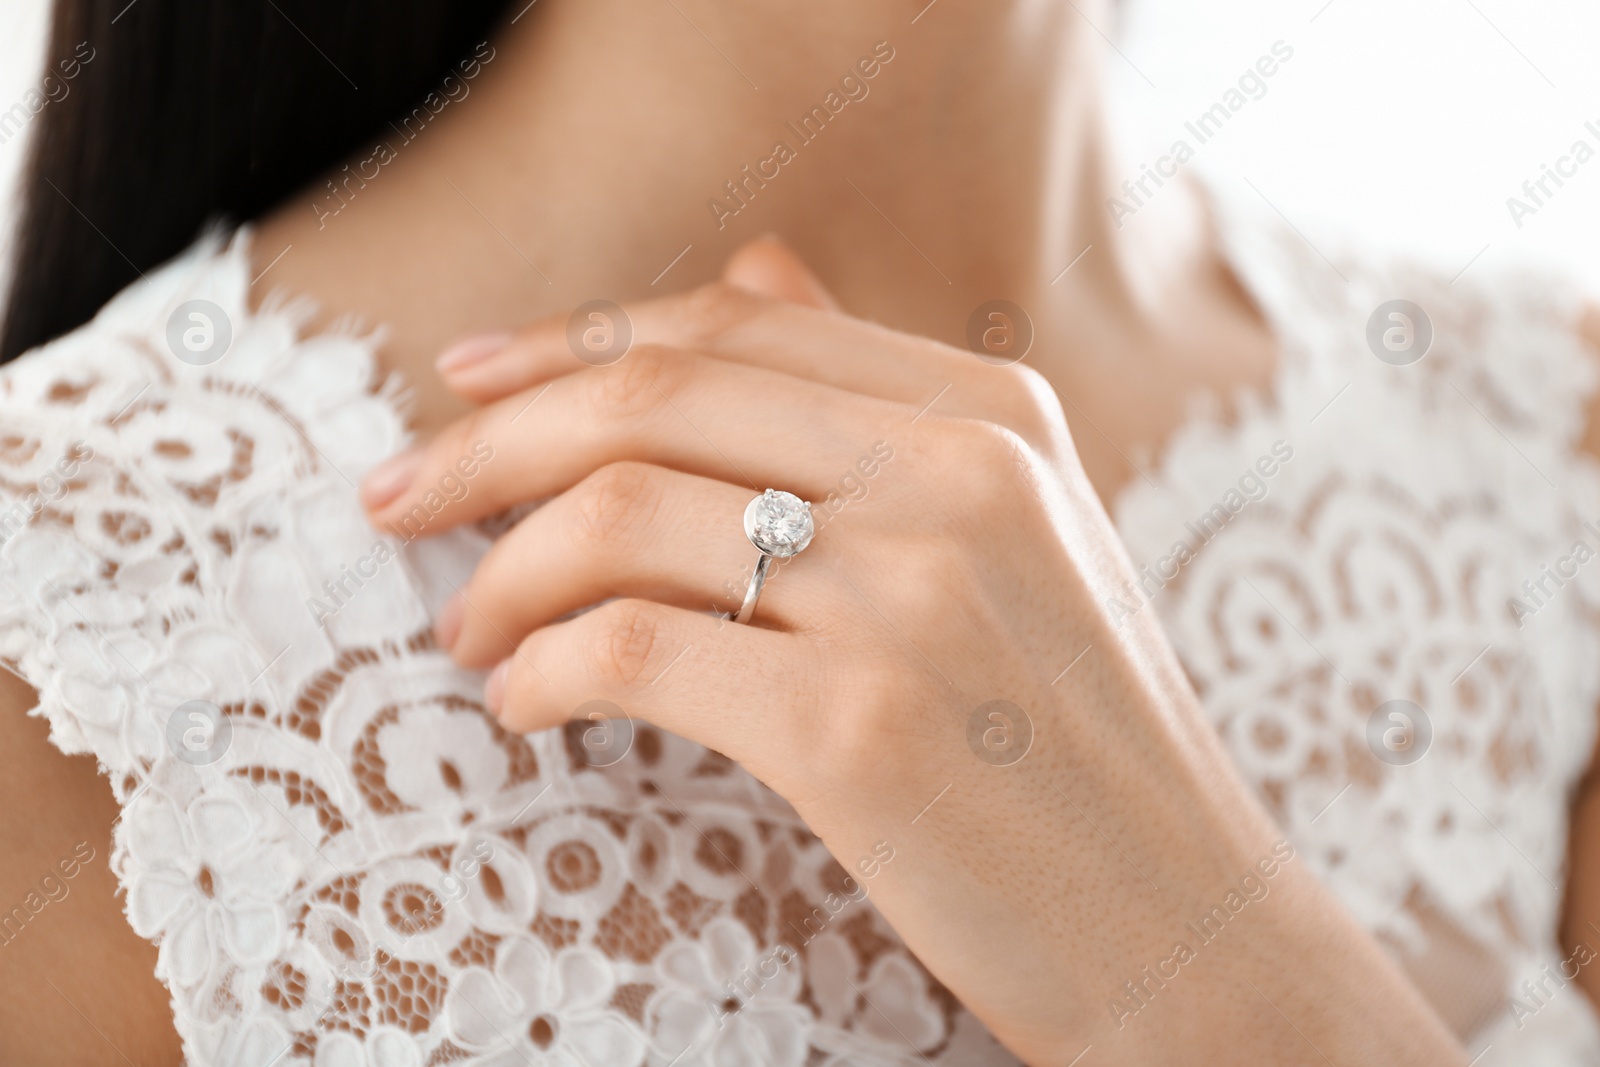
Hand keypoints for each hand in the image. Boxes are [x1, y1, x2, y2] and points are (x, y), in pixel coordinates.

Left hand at [360, 239, 1463, 1064]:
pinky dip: (539, 667)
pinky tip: (522, 702)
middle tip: (398, 497)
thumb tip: (753, 268)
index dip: (573, 342)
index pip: (733, 326)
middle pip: (653, 396)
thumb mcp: (1018, 531)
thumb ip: (881, 395)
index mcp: (992, 414)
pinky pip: (629, 650)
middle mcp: (957, 474)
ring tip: (466, 630)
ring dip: (504, 572)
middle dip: (490, 443)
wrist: (1185, 924)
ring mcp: (911, 592)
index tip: (468, 382)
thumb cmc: (1079, 737)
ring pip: (622, 516)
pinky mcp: (856, 724)